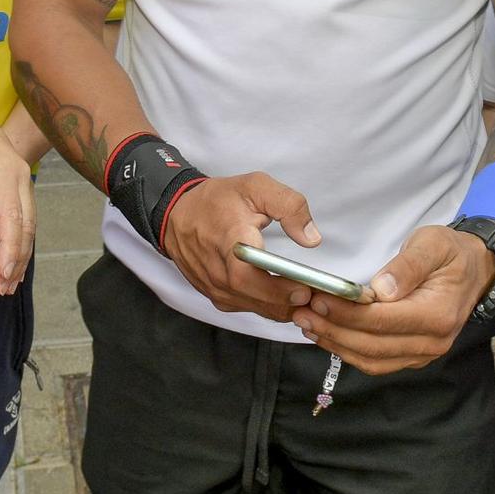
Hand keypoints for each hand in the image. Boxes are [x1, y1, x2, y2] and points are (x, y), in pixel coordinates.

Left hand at [0, 103, 36, 296]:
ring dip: (20, 255)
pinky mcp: (17, 186)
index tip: (2, 276)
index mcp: (2, 172)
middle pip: (26, 225)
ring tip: (6, 285)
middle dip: (17, 260)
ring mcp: (22, 180)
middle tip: (2, 289)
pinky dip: (17, 241)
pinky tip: (9, 263)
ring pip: (28, 224)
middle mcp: (19, 177)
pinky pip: (22, 217)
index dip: (10, 251)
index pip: (12, 219)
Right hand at [159, 171, 321, 321]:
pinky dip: (269, 306)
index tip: (304, 288)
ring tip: (310, 300)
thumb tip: (310, 237)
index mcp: (228, 239)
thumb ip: (288, 205)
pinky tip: (287, 300)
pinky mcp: (216, 295)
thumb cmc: (216, 201)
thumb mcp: (255, 186)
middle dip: (289, 302)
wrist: (178, 214)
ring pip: (254, 307)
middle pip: (255, 297)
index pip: (248, 275)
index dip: (277, 288)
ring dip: (283, 308)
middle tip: (317, 298)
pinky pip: (246, 306)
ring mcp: (215, 286)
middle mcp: (218, 269)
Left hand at [291, 224, 494, 374]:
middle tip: (301, 312)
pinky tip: (327, 334)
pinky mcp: (413, 355)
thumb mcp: (432, 244)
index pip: (383, 320)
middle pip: (373, 345)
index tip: (318, 299)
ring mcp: (424, 353)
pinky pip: (377, 361)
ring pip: (371, 359)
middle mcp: (433, 342)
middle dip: (333, 329)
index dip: (347, 313)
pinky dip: (348, 351)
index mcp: (438, 315)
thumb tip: (379, 290)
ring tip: (306, 323)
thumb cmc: (452, 253)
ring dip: (336, 344)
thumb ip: (407, 266)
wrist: (476, 269)